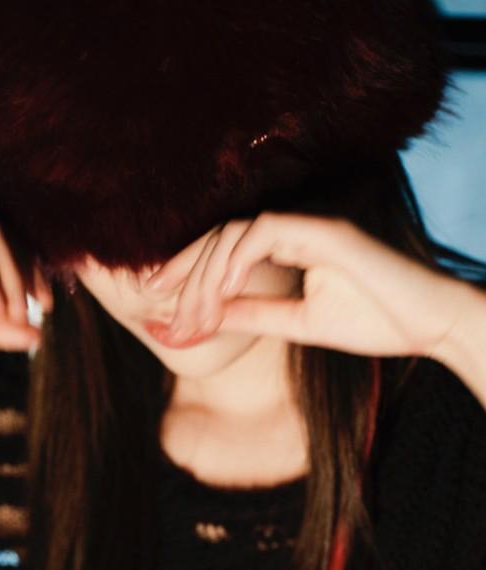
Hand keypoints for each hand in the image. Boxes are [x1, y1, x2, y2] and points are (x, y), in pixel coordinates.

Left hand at [145, 211, 475, 358]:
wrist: (431, 325)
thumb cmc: (374, 321)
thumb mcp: (298, 323)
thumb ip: (253, 315)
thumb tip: (207, 317)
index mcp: (285, 249)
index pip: (222, 251)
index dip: (186, 272)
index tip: (156, 301)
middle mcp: (292, 231)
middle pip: (218, 238)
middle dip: (183, 273)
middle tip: (157, 309)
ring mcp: (310, 227)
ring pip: (236, 233)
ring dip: (207, 274)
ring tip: (191, 315)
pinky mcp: (327, 231)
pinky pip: (269, 231)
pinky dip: (240, 258)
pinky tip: (224, 288)